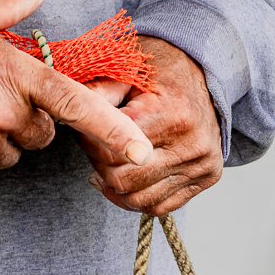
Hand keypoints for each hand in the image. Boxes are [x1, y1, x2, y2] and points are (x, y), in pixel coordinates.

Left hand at [80, 37, 222, 216]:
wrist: (205, 71)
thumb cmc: (161, 68)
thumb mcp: (126, 69)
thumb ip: (97, 93)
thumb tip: (68, 112)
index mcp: (171, 115)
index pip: (110, 151)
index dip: (88, 143)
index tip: (84, 130)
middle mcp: (191, 145)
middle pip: (123, 180)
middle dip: (100, 166)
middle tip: (96, 147)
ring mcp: (201, 165)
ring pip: (140, 199)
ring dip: (115, 187)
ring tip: (107, 165)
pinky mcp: (207, 177)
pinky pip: (160, 206)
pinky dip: (137, 198)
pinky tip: (126, 178)